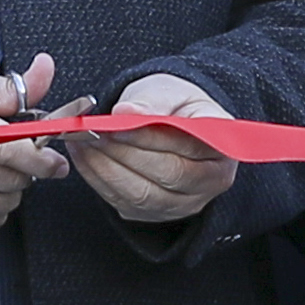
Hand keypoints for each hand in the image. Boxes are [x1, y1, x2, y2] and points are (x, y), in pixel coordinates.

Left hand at [66, 71, 237, 231]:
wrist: (169, 122)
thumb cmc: (174, 105)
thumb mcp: (169, 90)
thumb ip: (152, 101)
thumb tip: (126, 113)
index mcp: (223, 146)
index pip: (188, 147)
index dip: (149, 138)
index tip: (115, 124)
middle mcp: (211, 181)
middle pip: (167, 175)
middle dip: (123, 153)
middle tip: (91, 133)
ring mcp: (184, 203)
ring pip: (142, 195)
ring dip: (105, 168)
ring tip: (81, 142)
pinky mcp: (154, 214)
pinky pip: (123, 203)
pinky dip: (98, 179)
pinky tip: (83, 156)